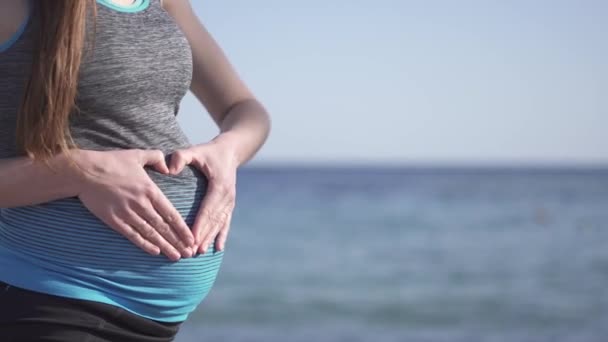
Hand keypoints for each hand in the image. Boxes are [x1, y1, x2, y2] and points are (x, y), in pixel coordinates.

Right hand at [73, 149, 194, 260]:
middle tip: (189, 254)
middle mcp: (141, 204)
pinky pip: (132, 235)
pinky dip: (144, 244)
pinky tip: (155, 252)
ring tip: (176, 257)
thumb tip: (168, 167)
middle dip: (178, 242)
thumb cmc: (111, 162)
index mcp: (150, 190)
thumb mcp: (138, 154)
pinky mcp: (114, 220)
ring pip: (150, 234)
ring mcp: (127, 213)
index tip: (191, 238)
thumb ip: (156, 158)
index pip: (171, 214)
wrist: (84, 172)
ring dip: (164, 246)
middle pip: (163, 227)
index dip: (182, 228)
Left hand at [168, 139, 237, 253]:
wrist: (229, 152)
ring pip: (219, 224)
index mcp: (219, 186)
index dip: (200, 224)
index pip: (208, 209)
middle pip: (213, 220)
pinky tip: (218, 248)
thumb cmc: (209, 152)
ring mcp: (230, 202)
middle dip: (202, 236)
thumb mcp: (195, 150)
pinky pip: (226, 222)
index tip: (191, 237)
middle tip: (191, 251)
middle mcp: (227, 196)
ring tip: (200, 252)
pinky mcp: (230, 205)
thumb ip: (181, 157)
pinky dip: (222, 236)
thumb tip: (169, 170)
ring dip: (210, 238)